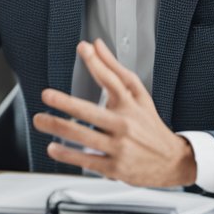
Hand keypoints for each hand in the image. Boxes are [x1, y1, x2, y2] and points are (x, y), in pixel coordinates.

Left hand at [32, 39, 197, 187]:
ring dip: (58, 128)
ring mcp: (119, 147)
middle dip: (66, 103)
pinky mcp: (114, 167)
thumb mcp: (139, 95)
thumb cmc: (150, 125)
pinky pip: (87, 160)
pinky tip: (53, 147)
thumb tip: (97, 45)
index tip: (83, 49)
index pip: (112, 80)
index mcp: (130, 105)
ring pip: (84, 137)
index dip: (97, 63)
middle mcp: (124, 125)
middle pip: (91, 112)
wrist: (173, 161)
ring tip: (40, 120)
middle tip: (47, 94)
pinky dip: (68, 154)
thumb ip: (114, 69)